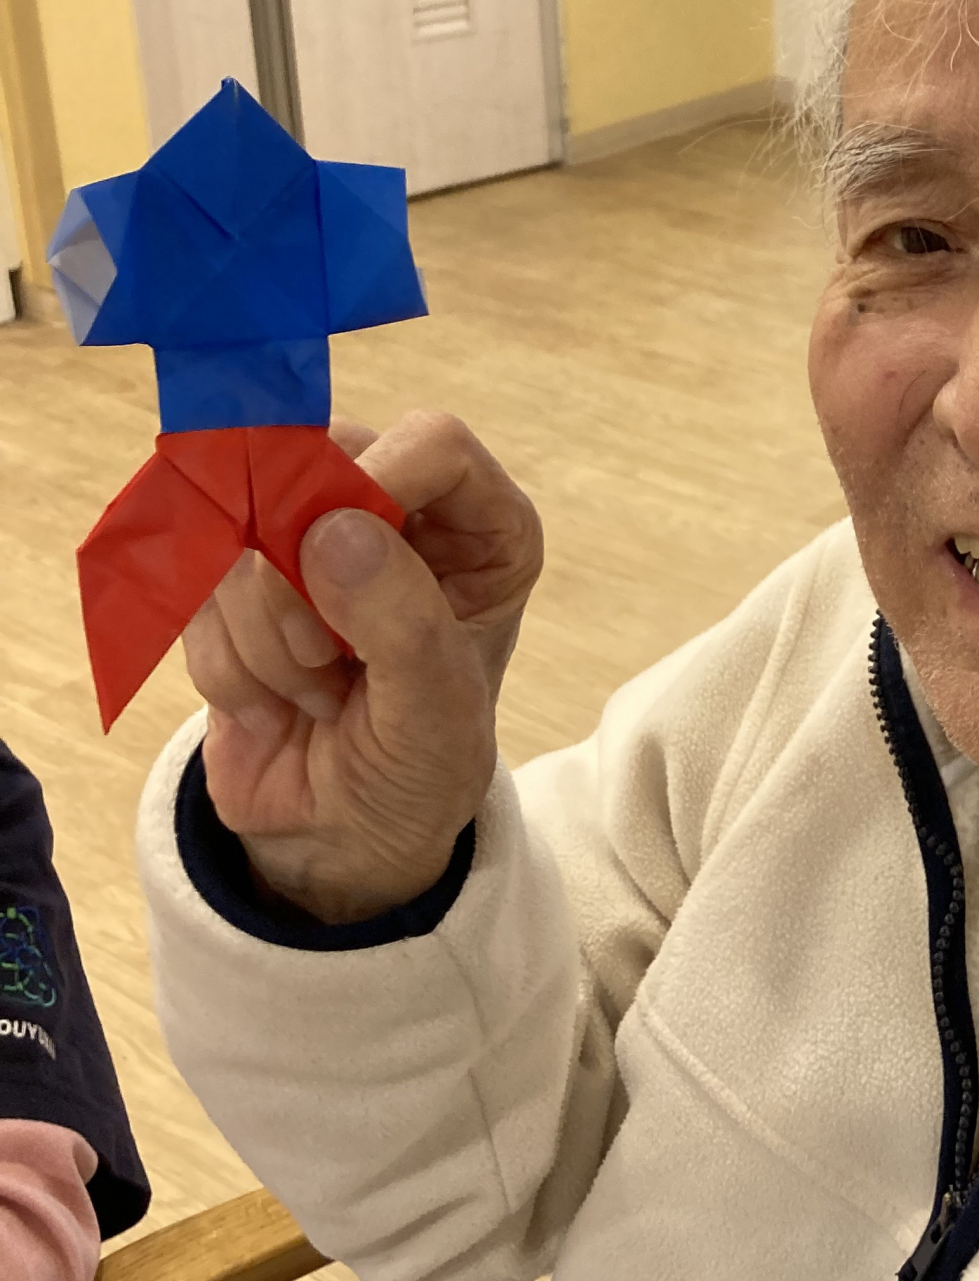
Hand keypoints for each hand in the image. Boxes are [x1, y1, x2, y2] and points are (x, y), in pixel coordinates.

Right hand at [183, 413, 543, 923]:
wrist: (343, 837)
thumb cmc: (420, 769)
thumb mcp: (439, 714)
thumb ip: (403, 620)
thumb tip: (335, 527)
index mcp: (480, 527)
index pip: (430, 443)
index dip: (377, 484)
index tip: (338, 558)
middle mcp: (398, 513)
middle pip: (315, 460)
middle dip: (300, 575)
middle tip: (330, 657)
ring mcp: (307, 539)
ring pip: (243, 530)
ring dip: (268, 640)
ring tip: (320, 695)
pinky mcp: (232, 582)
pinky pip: (196, 590)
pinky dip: (227, 664)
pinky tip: (273, 703)